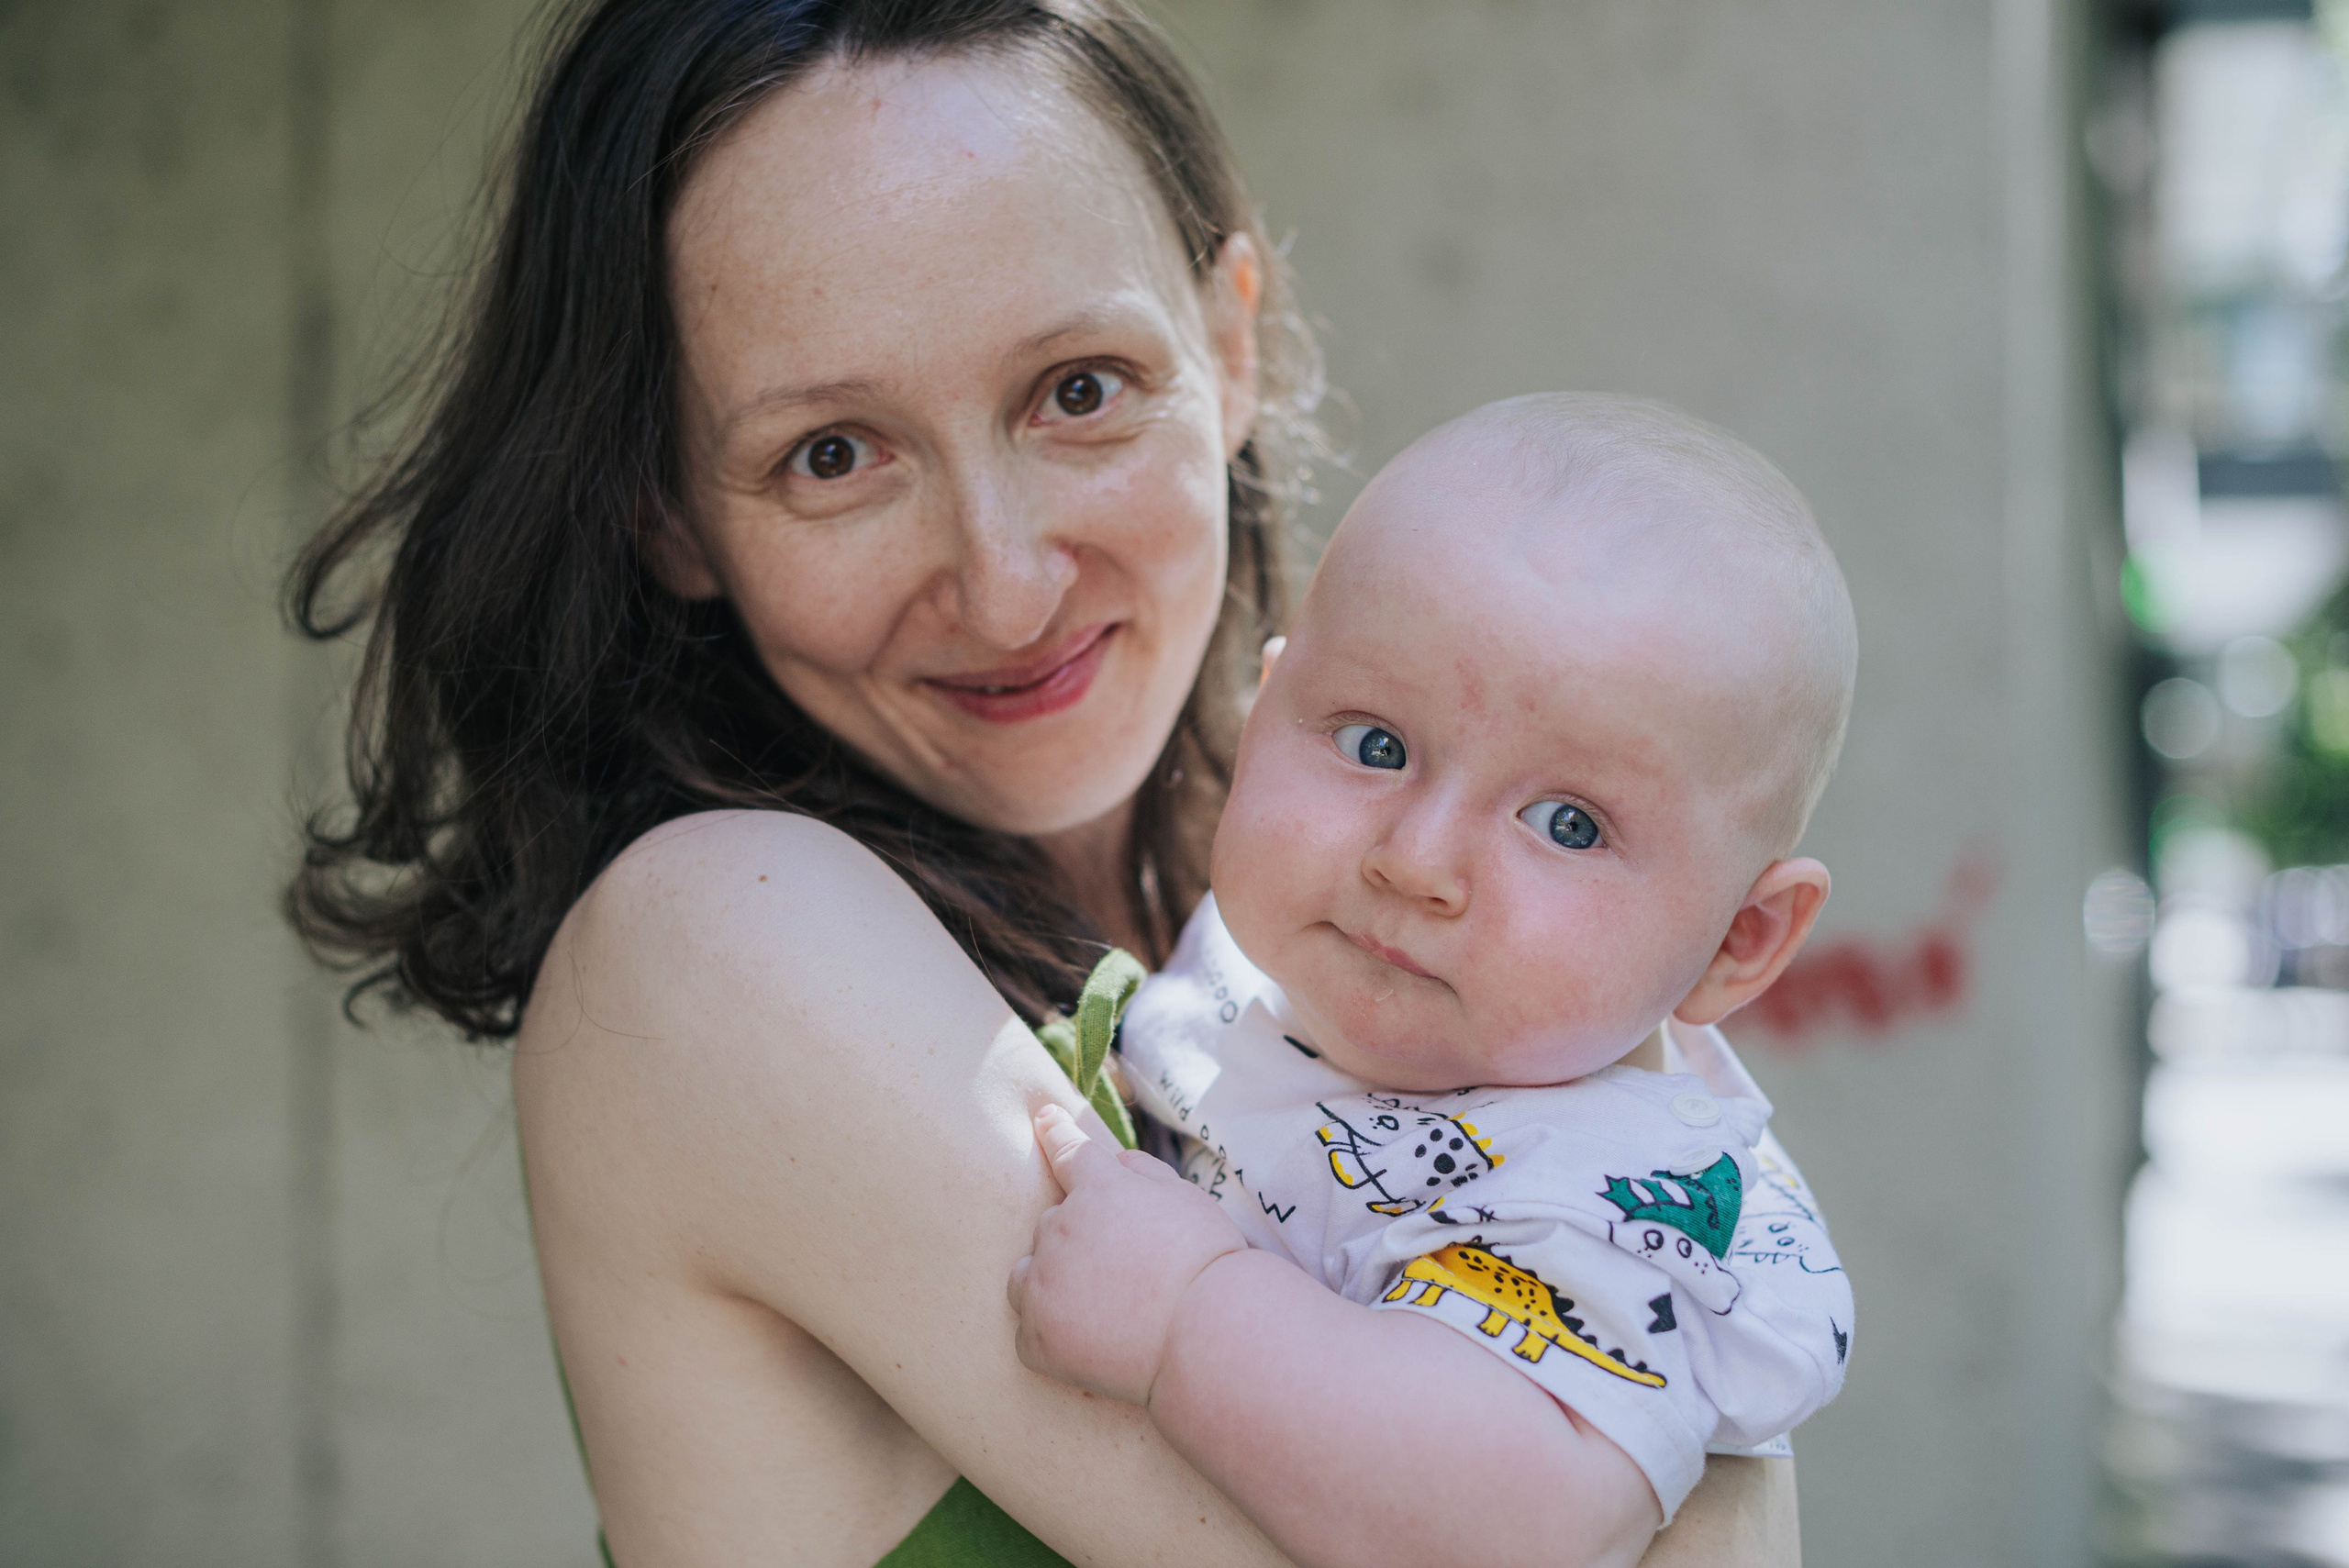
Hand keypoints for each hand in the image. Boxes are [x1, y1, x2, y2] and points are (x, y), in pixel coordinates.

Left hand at [1007, 1104, 1247, 1404]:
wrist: (1208, 1335)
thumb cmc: (1209, 1264)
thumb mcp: (1187, 1198)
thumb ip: (1145, 1172)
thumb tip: (1116, 1161)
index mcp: (1098, 1189)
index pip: (1069, 1152)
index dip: (1055, 1132)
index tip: (1043, 1118)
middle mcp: (1060, 1229)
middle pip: (1053, 1225)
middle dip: (1079, 1240)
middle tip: (1128, 1271)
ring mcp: (1043, 1285)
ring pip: (1028, 1274)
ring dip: (1051, 1281)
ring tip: (1100, 1307)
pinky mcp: (1038, 1337)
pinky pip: (1032, 1330)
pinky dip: (1054, 1335)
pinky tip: (1094, 1344)